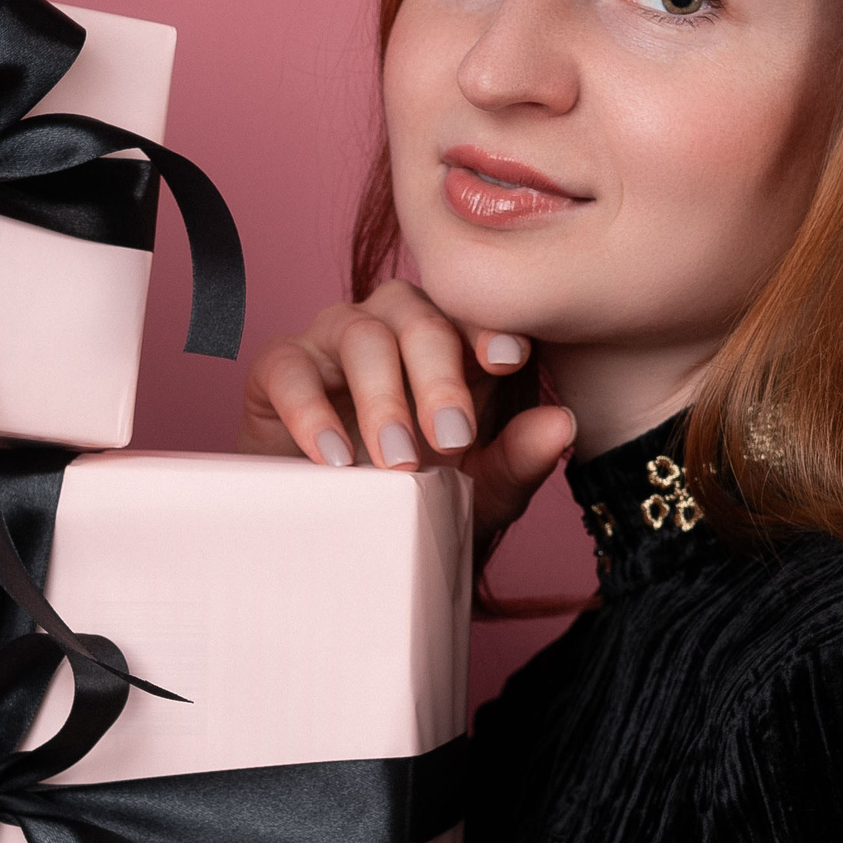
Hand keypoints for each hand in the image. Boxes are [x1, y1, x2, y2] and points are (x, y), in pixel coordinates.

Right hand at [240, 278, 575, 542]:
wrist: (337, 530)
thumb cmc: (413, 495)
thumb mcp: (477, 490)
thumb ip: (519, 458)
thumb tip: (561, 423)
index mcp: (452, 338)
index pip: (474, 312)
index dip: (490, 328)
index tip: (509, 361)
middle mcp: (394, 324)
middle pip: (420, 319)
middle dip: (439, 378)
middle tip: (451, 438)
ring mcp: (335, 339)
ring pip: (361, 336)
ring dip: (383, 398)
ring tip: (398, 462)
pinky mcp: (280, 367)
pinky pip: (291, 369)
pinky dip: (312, 412)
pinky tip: (333, 458)